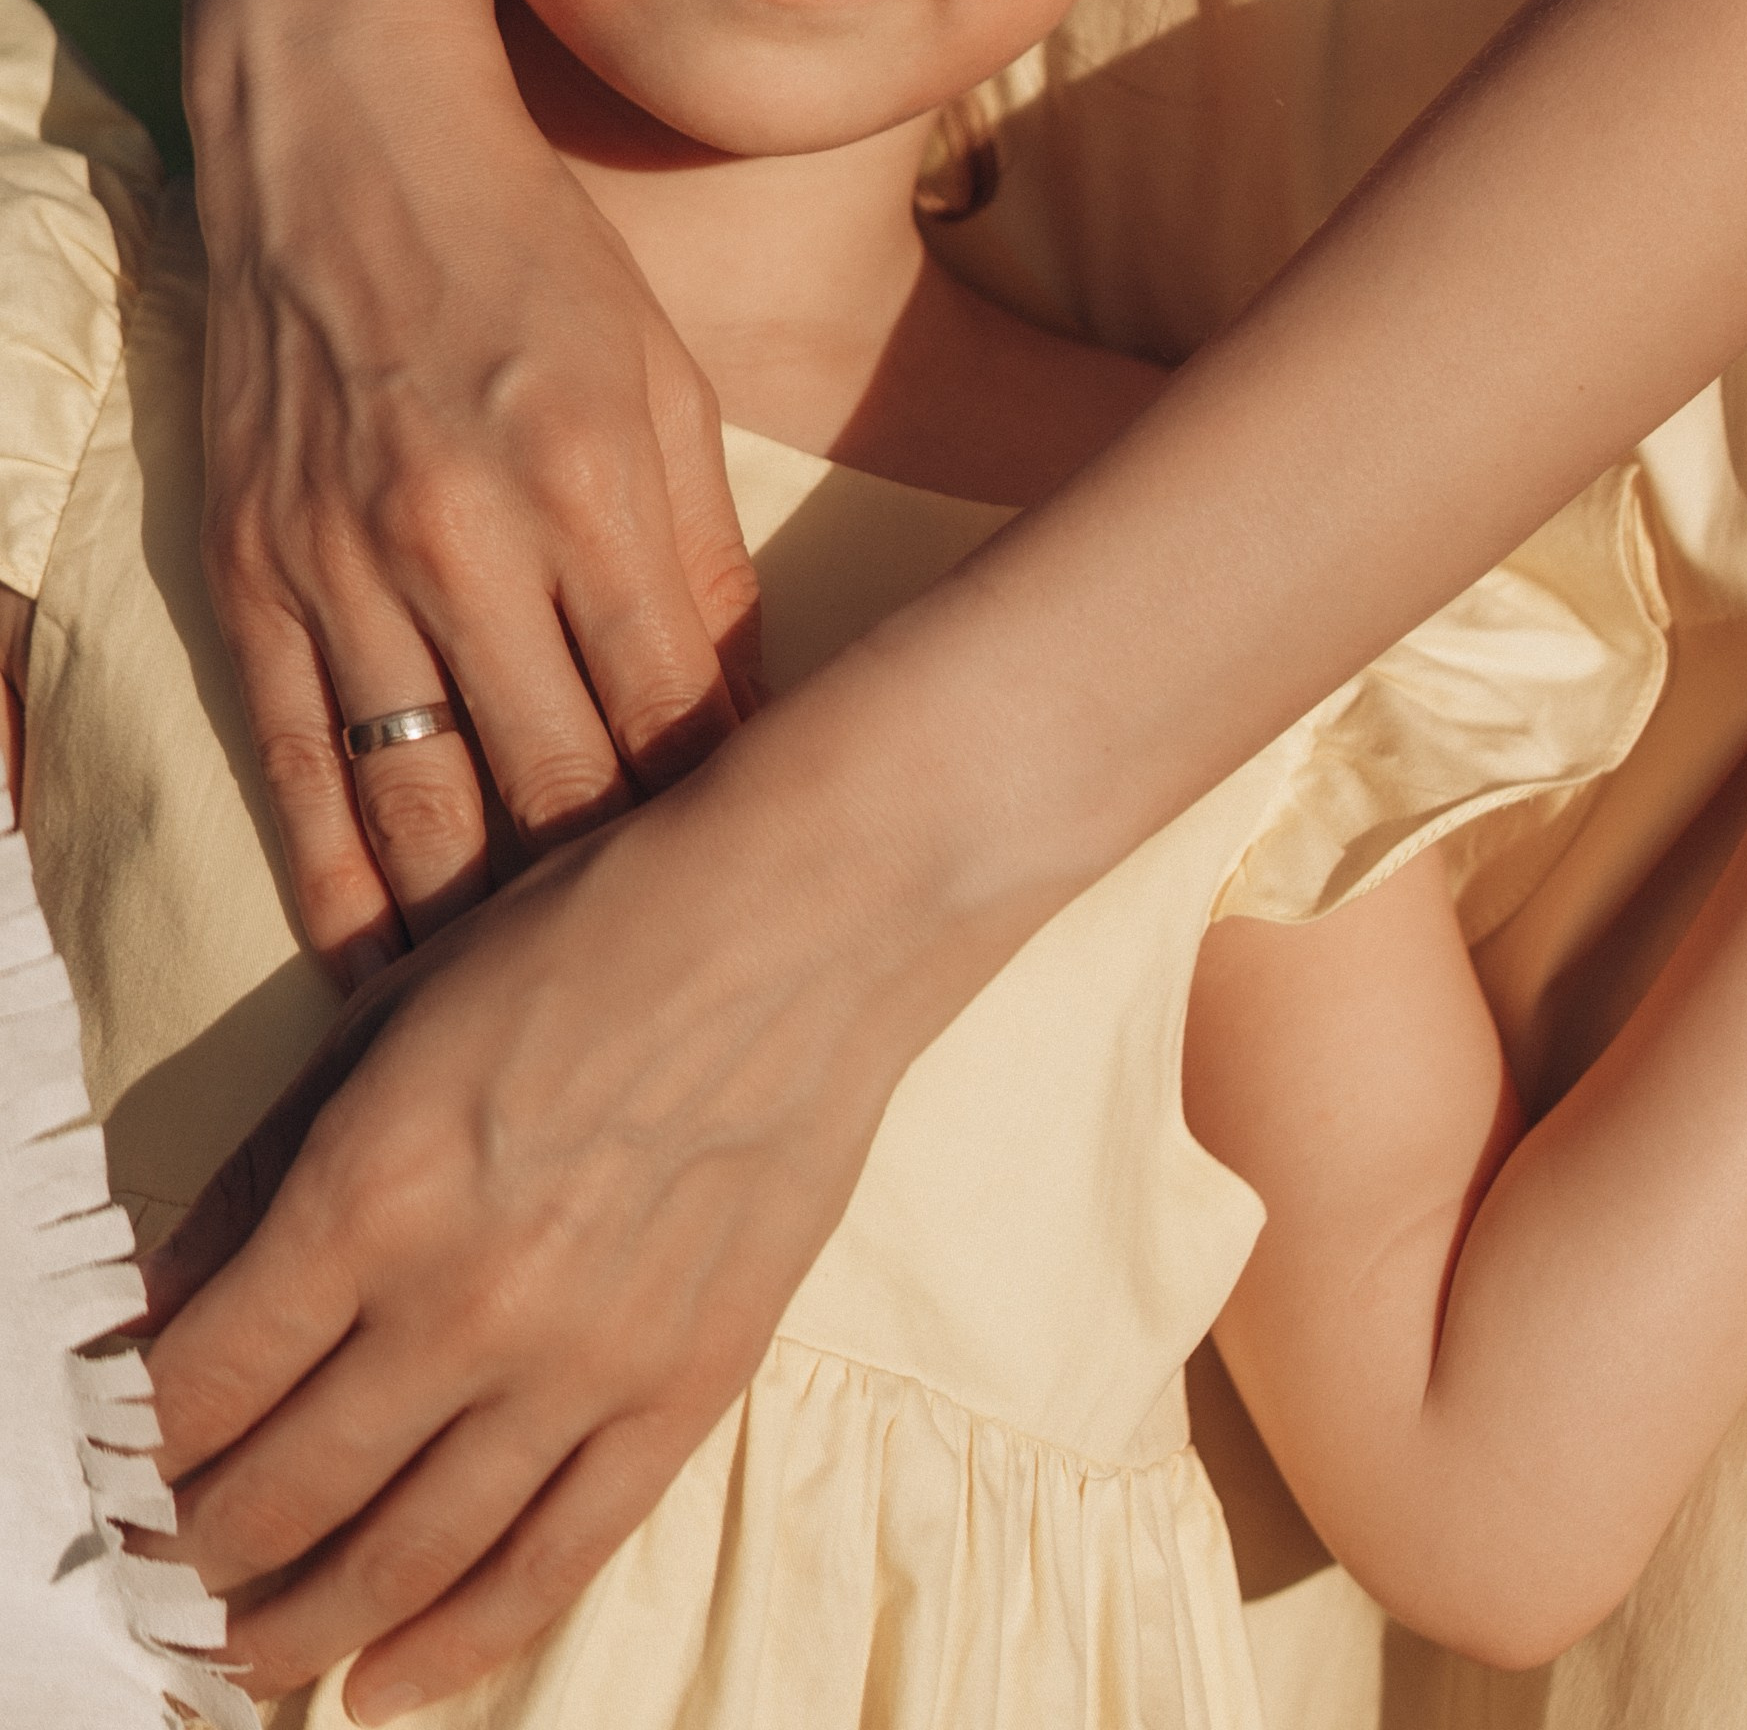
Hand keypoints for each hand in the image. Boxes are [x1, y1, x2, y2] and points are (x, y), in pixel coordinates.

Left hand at [139, 728, 923, 1718]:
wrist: (804, 920)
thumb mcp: (390, 1015)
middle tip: (163, 1577)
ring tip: (245, 1659)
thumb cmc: (591, 934)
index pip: (201, 1387)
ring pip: (401, 1557)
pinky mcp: (683, 1389)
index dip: (136, 1449)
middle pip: (279, 1493)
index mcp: (369, 1194)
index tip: (114, 1476)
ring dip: (299, 1626)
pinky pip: (553, 1561)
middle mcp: (460, 1303)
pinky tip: (387, 1682)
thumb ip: (268, 1167)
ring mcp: (580, 1362)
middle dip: (198, 1553)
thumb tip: (163, 1301)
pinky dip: (457, 1644)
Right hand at [197, 24, 763, 975]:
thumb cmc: (538, 263)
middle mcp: (459, 540)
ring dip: (477, 940)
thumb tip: (747, 720)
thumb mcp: (664, 384)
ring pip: (420, 808)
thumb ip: (700, 558)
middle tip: (667, 1004)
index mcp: (587, 486)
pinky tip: (377, 980)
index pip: (670, 715)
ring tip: (529, 1046)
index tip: (760, 912)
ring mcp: (339, 567)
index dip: (717, 830)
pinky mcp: (248, 579)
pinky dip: (338, 885)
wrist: (347, 154)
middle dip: (616, 908)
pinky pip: (300, 769)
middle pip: (553, 784)